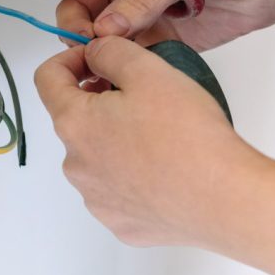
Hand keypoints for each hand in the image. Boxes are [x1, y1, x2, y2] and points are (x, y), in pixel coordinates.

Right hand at [25, 0, 274, 50]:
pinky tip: (115, 75)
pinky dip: (114, 64)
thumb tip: (105, 29)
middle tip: (89, 38)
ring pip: (94, 32)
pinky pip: (122, 53)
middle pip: (74, 2)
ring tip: (105, 59)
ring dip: (92, 46)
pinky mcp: (152, 38)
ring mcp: (134, 11)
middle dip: (75, 20)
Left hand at [34, 36, 262, 245]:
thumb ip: (110, 51)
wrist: (226, 201)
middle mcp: (75, 164)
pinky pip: (119, 190)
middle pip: (75, 120)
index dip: (71, 59)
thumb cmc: (190, 138)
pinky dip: (134, 175)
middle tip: (142, 95)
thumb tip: (94, 52)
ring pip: (97, 156)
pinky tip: (165, 169)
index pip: (48, 79)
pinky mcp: (120, 223)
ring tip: (160, 134)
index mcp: (74, 123)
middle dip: (100, 101)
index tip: (96, 57)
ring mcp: (96, 198)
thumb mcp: (148, 70)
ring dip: (117, 139)